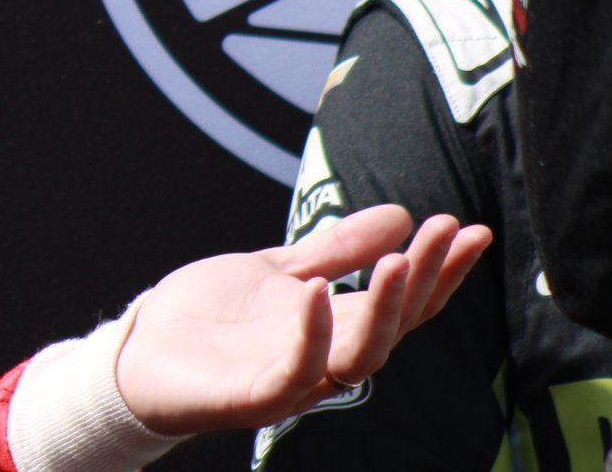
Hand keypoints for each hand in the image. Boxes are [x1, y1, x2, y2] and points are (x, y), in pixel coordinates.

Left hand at [114, 205, 492, 434]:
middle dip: (424, 281)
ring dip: (384, 310)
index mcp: (335, 326)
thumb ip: (335, 249)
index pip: (402, 302)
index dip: (440, 270)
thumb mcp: (278, 268)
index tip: (470, 228)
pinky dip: (312, 334)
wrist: (140, 351)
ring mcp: (293, 379)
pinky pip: (296, 373)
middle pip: (392, 327)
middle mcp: (325, 356)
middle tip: (448, 231)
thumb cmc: (210, 315)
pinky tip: (317, 289)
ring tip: (399, 260)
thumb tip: (401, 215)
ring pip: (360, 356)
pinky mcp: (254, 396)